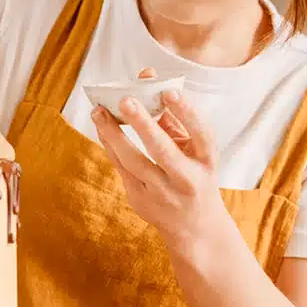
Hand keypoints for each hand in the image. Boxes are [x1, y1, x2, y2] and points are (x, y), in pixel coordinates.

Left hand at [90, 73, 228, 252]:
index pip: (202, 134)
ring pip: (134, 162)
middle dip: (143, 124)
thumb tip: (147, 79)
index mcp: (207, 162)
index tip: (169, 91)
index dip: (187, 112)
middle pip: (163, 151)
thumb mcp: (194, 149)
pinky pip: (121, 168)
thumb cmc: (194, 174)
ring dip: (114, 135)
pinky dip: (110, 146)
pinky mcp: (141, 201)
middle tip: (124, 100)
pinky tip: (101, 127)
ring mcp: (163, 194)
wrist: (194, 226)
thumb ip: (173, 117)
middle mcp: (187, 180)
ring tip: (98, 111)